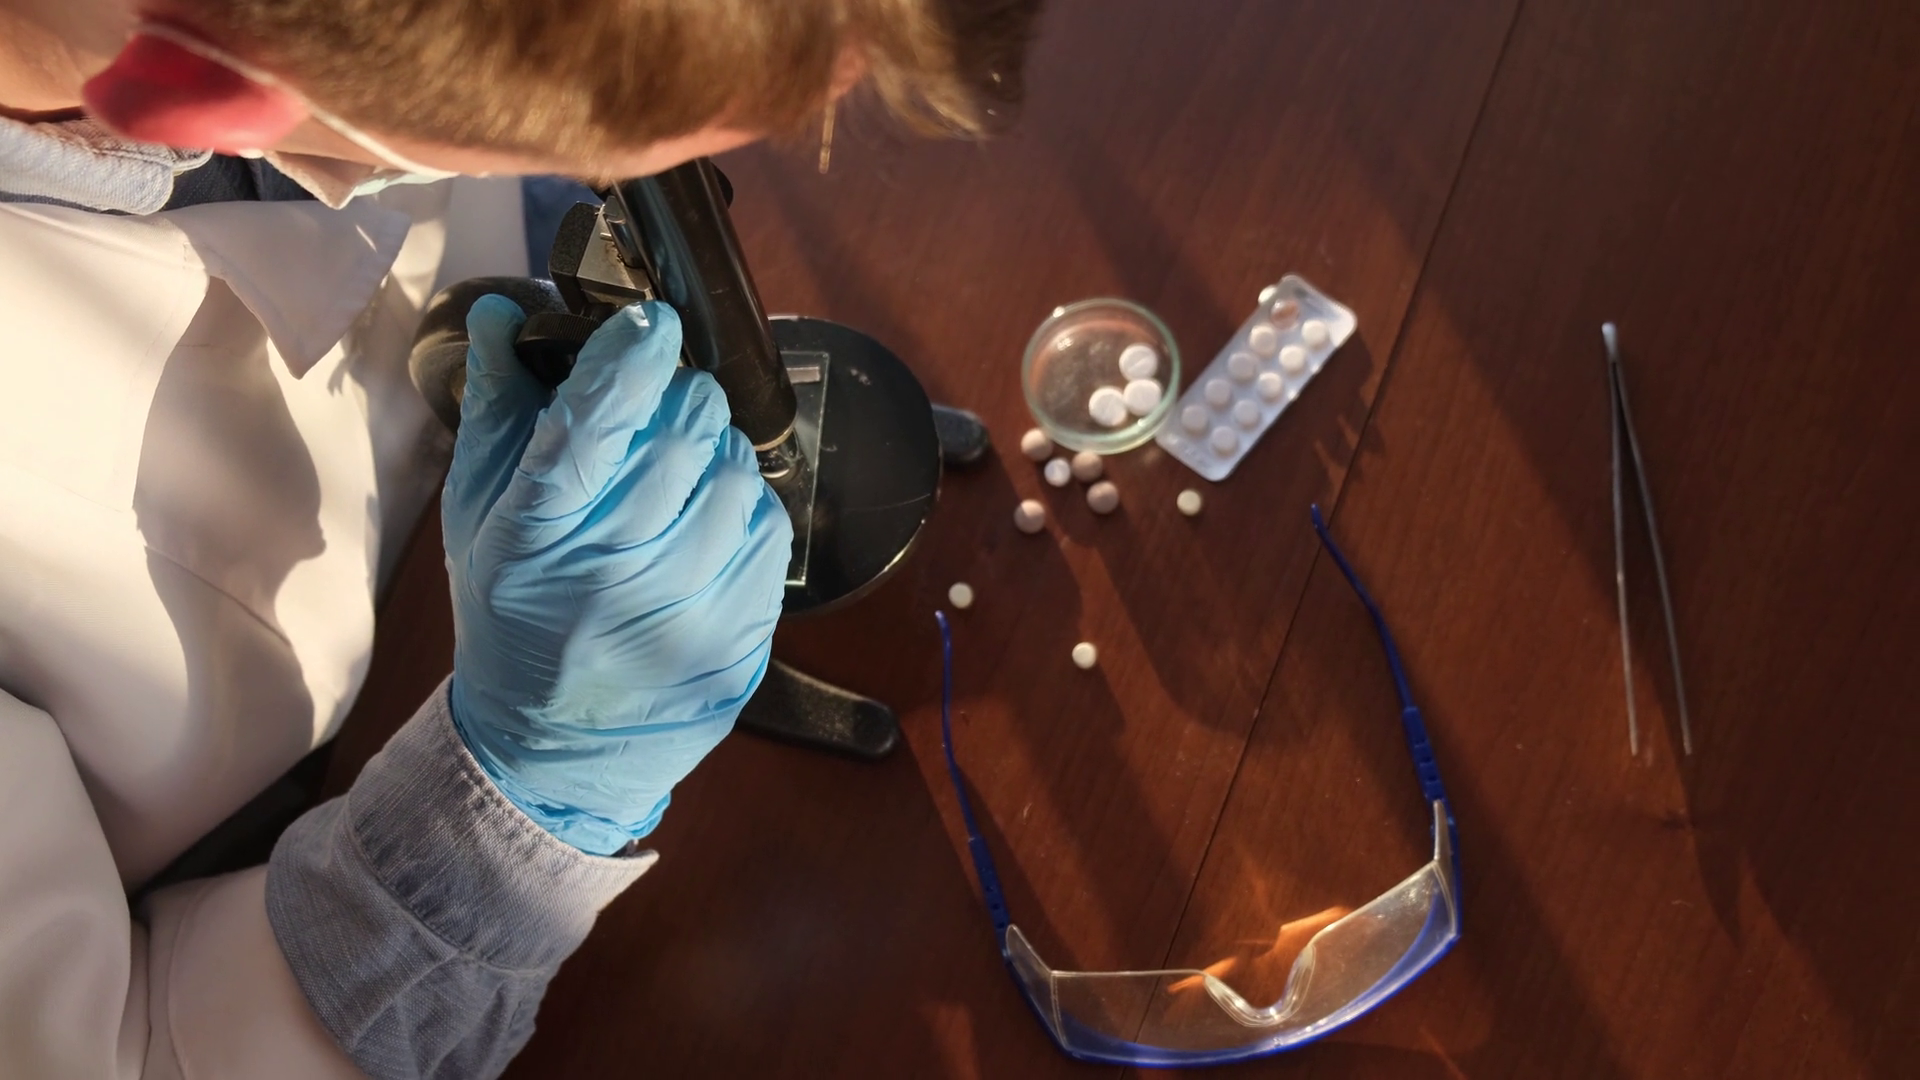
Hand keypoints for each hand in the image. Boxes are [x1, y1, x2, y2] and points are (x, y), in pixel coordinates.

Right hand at [442, 296, 790, 854]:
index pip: (597, 418)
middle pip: (684, 433)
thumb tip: (507, 315)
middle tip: (660, 407)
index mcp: (537, 536)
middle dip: (679, 398)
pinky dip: (744, 509)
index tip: (650, 324)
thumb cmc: (510, 618)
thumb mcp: (478, 517)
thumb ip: (498, 411)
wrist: (549, 750)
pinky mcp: (738, 641)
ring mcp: (684, 615)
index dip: (632, 354)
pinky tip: (706, 523)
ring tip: (681, 473)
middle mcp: (613, 576)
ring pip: (737, 476)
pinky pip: (769, 532)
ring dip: (717, 453)